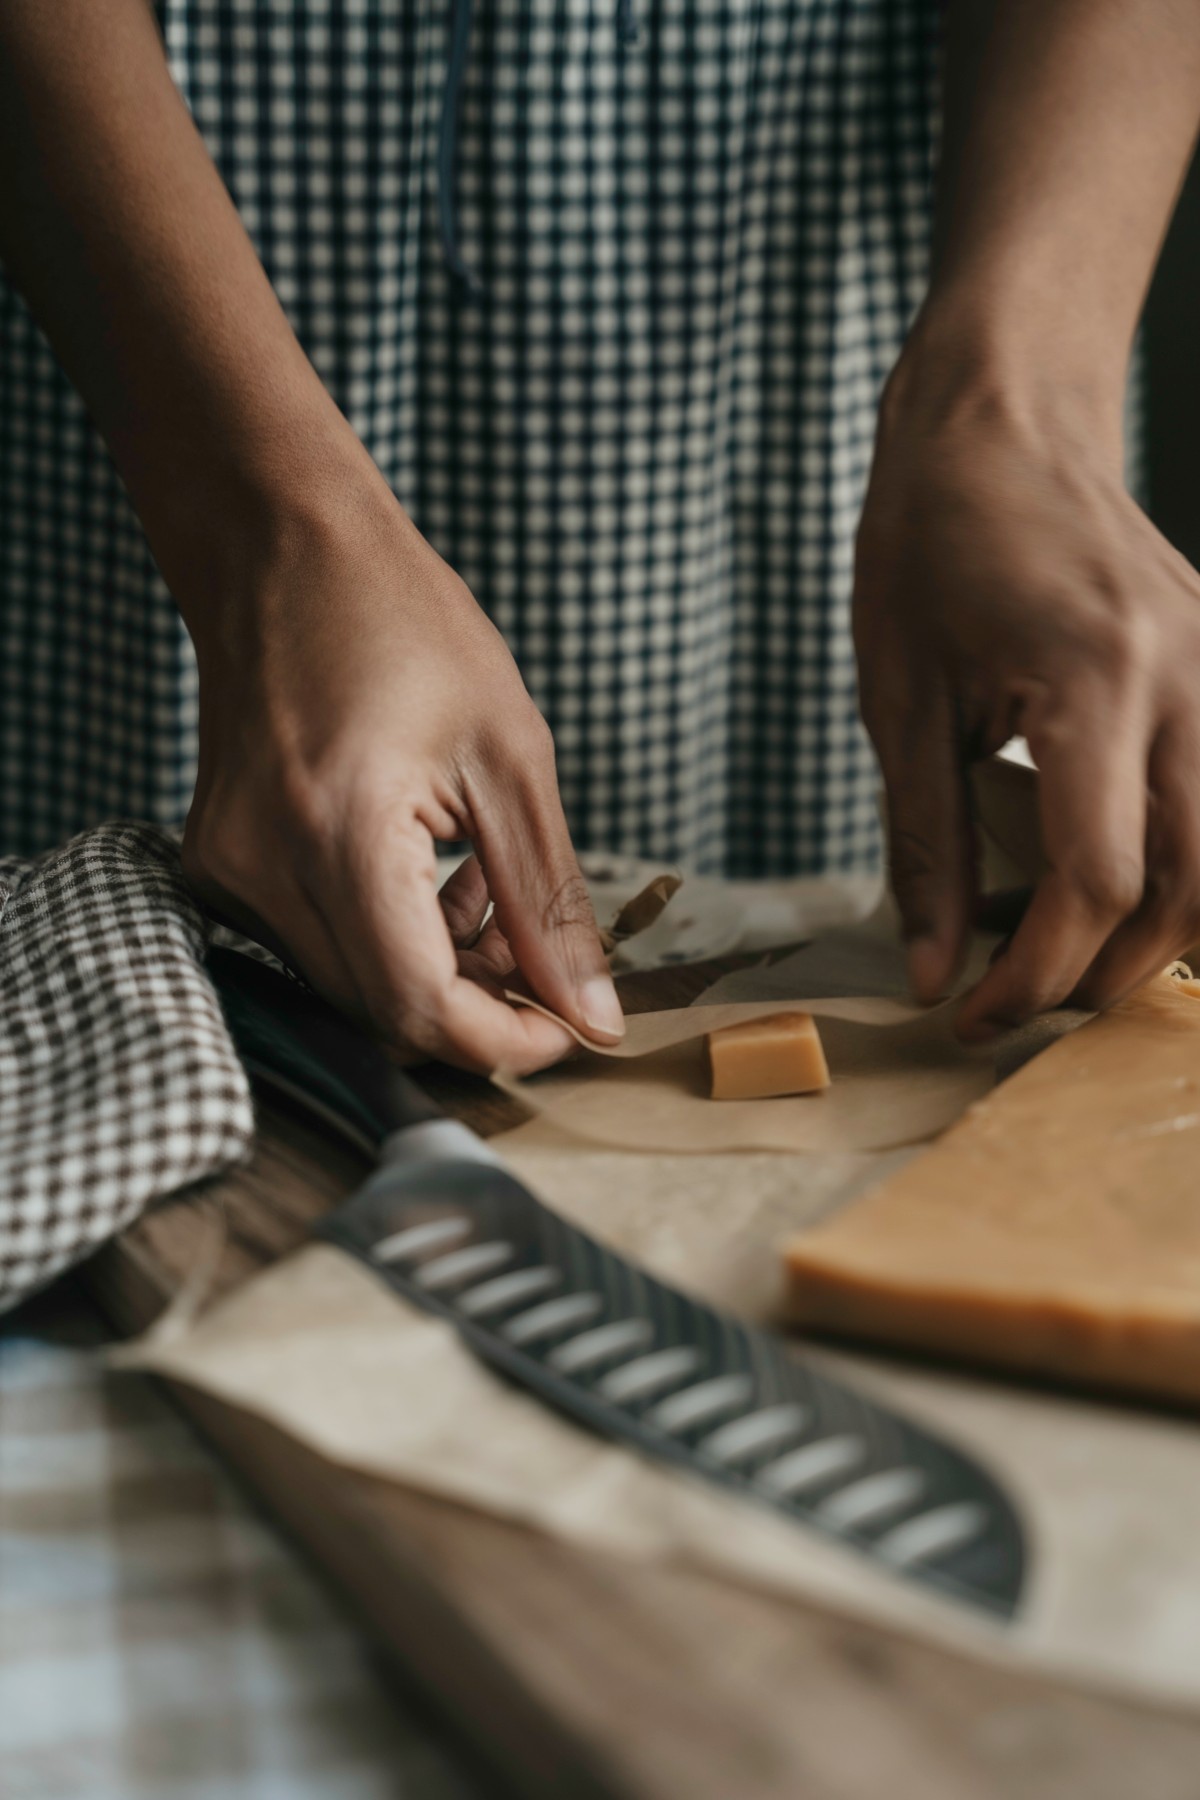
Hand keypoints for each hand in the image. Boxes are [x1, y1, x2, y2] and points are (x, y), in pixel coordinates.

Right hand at [181, 473, 623, 1073]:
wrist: (279, 546)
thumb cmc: (402, 624)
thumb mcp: (511, 758)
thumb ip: (549, 905)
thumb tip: (591, 1018)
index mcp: (342, 837)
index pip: (420, 1011)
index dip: (505, 1043)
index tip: (566, 1027)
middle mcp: (263, 869)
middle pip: (382, 1013)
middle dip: (477, 1002)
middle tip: (536, 943)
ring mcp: (228, 870)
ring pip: (348, 986)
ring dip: (433, 968)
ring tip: (483, 884)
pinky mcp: (219, 864)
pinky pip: (313, 944)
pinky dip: (385, 935)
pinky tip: (428, 870)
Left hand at [854, 347, 1199, 1040]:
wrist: (1006, 421)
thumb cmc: (932, 543)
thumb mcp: (900, 699)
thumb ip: (924, 843)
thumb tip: (933, 969)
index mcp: (1095, 679)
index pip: (1095, 880)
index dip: (1036, 971)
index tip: (974, 1013)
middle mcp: (1187, 677)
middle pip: (1184, 889)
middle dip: (1098, 972)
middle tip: (1014, 1002)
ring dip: (1156, 935)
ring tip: (1068, 961)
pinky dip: (1187, 871)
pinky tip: (1122, 891)